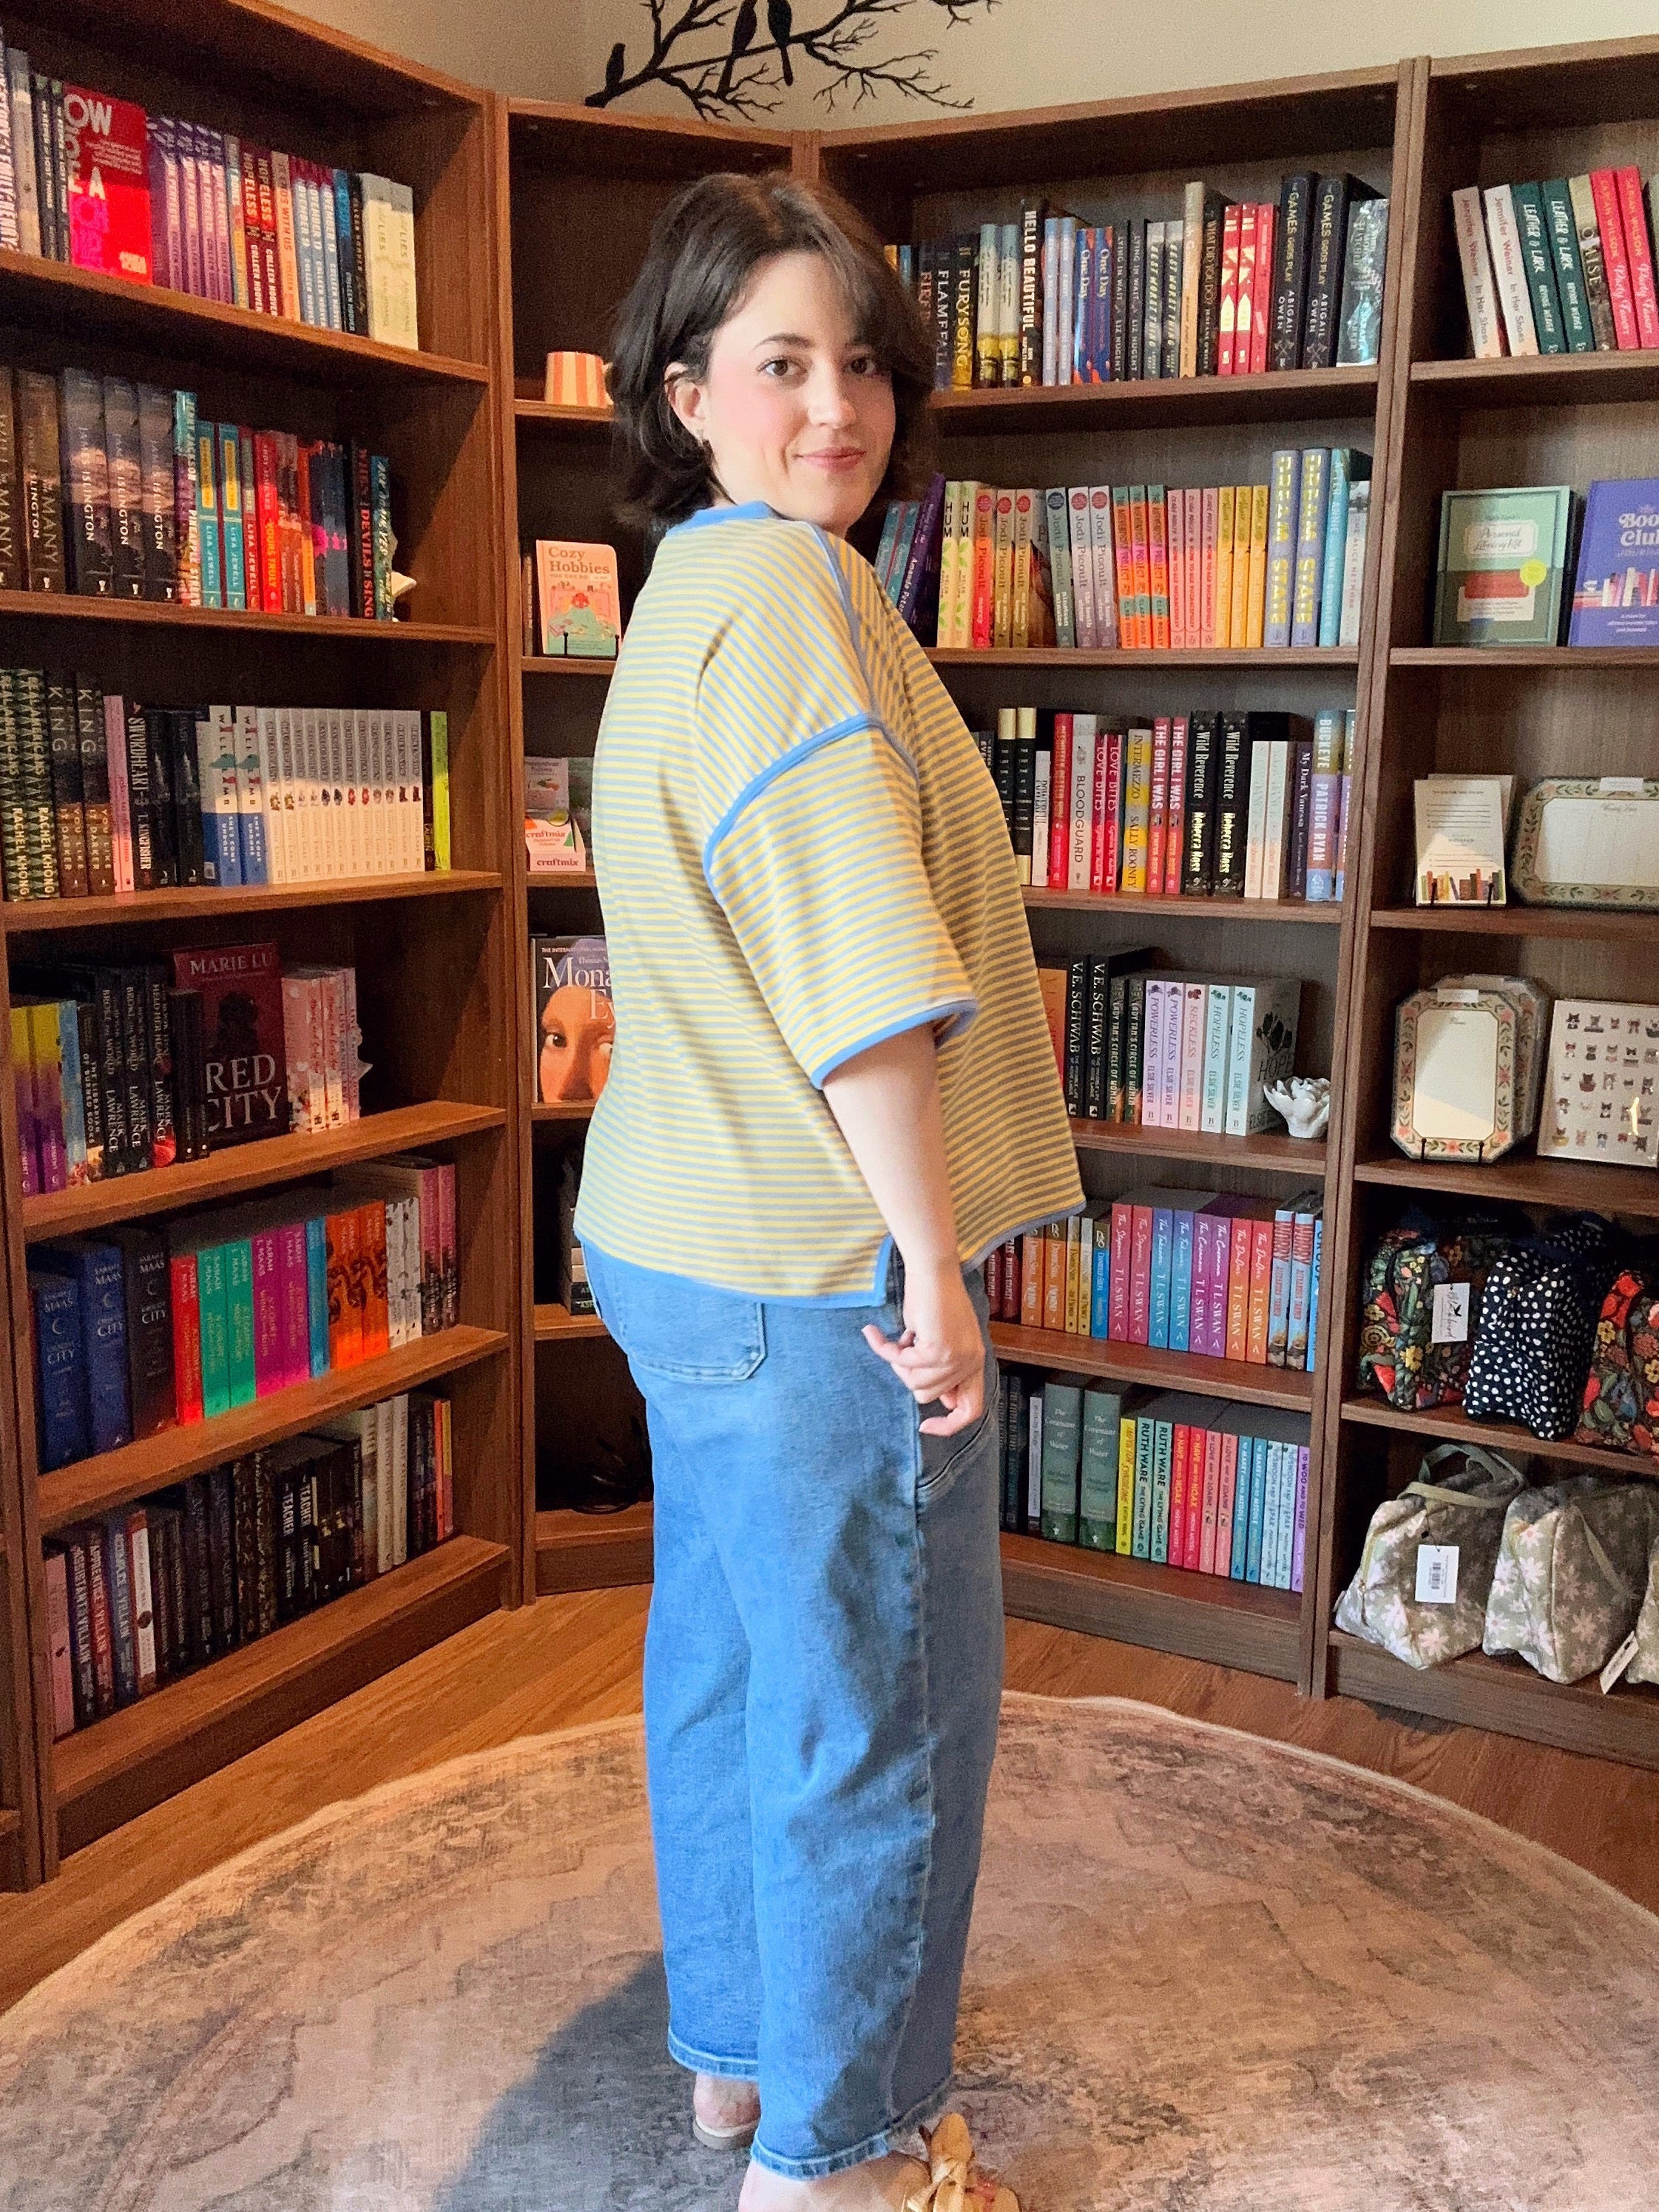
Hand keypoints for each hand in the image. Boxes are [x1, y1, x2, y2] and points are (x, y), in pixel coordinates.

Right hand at [862, 1261, 984, 1435]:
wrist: (932, 1269)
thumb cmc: (932, 1297)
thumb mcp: (941, 1339)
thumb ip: (942, 1369)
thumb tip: (939, 1401)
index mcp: (975, 1361)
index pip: (970, 1410)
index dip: (948, 1426)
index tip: (924, 1426)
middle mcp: (971, 1362)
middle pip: (928, 1395)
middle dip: (906, 1375)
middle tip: (899, 1349)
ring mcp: (956, 1358)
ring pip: (914, 1383)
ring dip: (896, 1361)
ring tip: (894, 1338)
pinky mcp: (938, 1350)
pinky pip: (902, 1364)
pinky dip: (884, 1350)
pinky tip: (874, 1334)